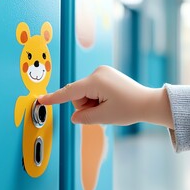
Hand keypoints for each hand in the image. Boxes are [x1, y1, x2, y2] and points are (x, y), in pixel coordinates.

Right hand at [38, 65, 172, 127]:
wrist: (148, 102)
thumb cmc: (130, 108)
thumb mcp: (104, 117)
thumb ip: (85, 117)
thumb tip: (75, 116)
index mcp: (96, 81)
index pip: (70, 92)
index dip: (54, 98)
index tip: (41, 100)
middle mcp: (98, 72)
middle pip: (77, 94)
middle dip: (86, 105)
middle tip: (104, 111)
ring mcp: (103, 72)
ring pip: (85, 92)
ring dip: (92, 103)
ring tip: (109, 106)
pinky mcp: (106, 75)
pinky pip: (92, 89)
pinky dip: (97, 98)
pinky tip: (111, 101)